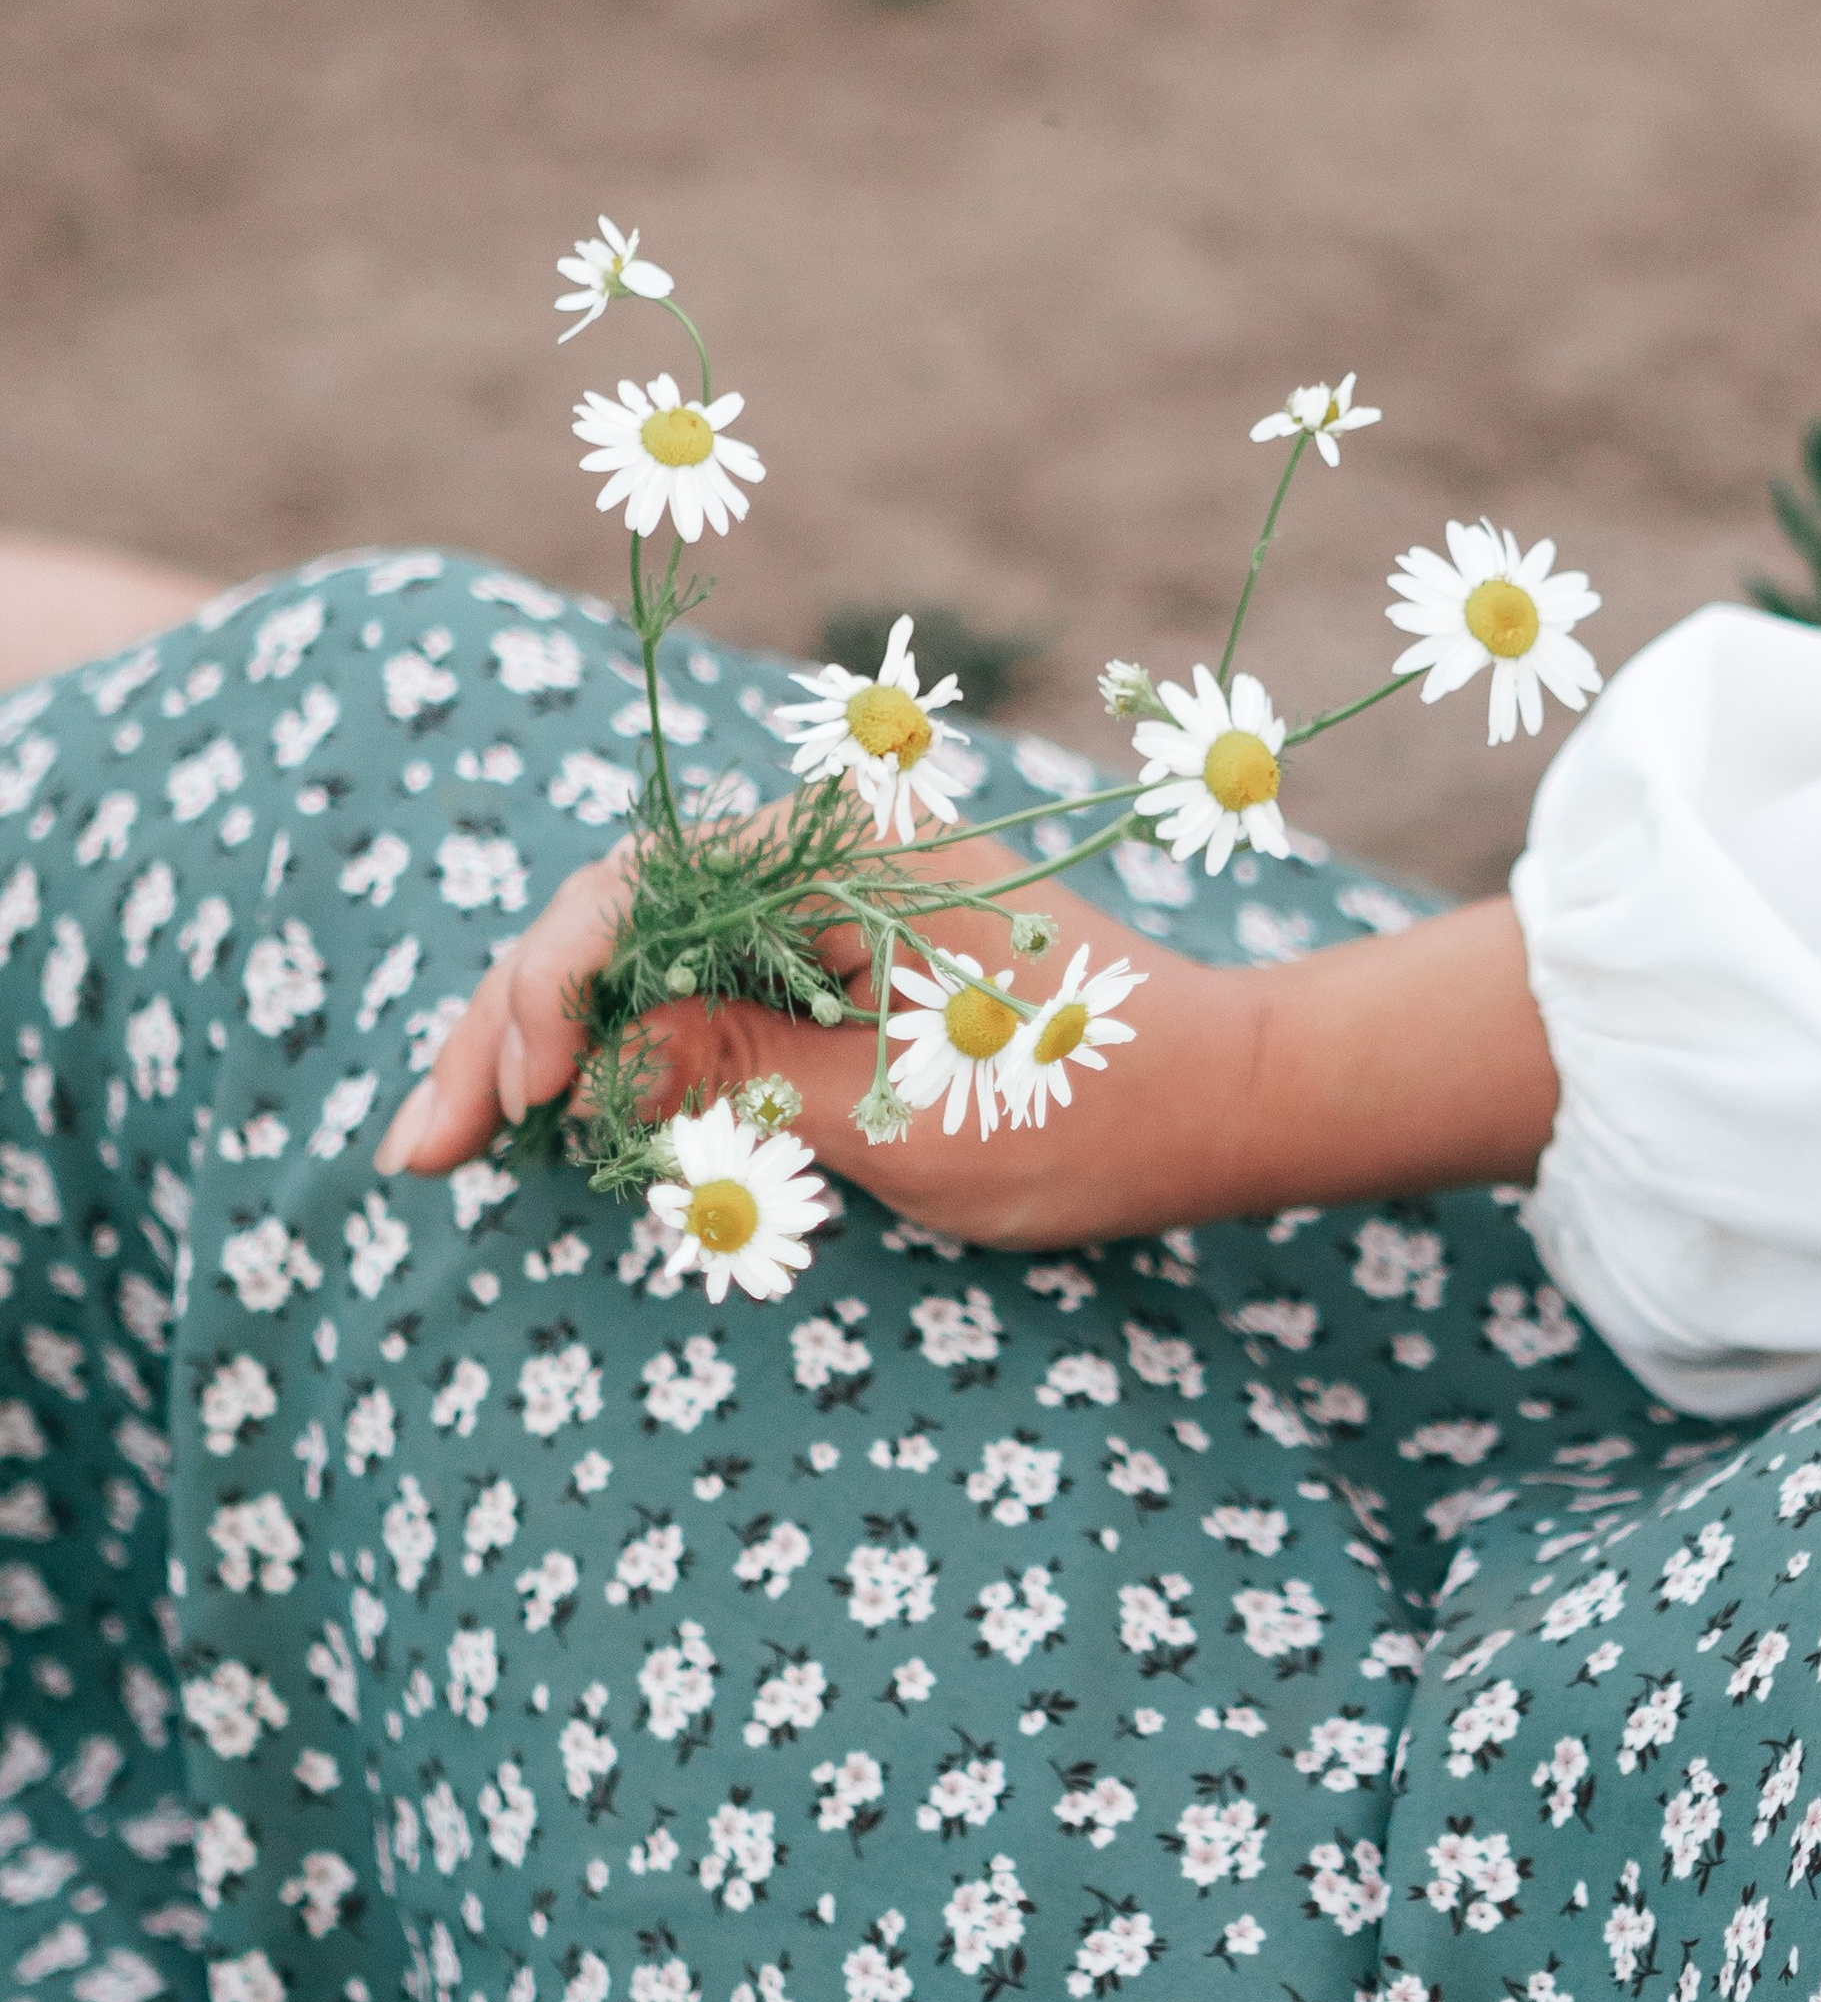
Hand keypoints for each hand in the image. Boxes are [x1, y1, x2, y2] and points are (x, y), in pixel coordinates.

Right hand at [373, 828, 1259, 1247]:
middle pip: (614, 920)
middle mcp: (818, 847)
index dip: (552, 992)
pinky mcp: (830, 952)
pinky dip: (620, 1046)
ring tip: (449, 1143)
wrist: (1219, 1099)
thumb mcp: (893, 1109)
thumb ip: (734, 1067)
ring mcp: (822, 897)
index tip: (525, 1099)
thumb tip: (594, 1062)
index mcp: (838, 848)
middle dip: (512, 1031)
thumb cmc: (1083, 1104)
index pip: (639, 893)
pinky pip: (694, 981)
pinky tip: (550, 1112)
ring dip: (547, 1042)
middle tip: (420, 1154)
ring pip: (639, 955)